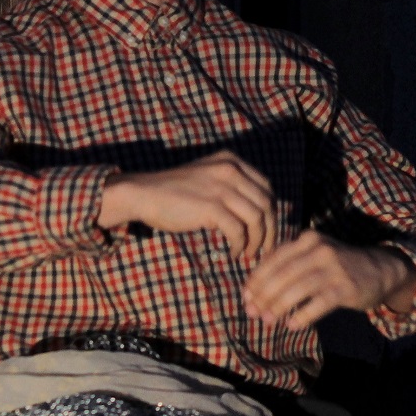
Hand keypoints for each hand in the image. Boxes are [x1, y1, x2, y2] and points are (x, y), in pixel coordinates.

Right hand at [98, 151, 277, 259]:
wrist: (142, 193)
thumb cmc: (174, 192)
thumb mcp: (208, 179)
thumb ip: (231, 189)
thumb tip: (256, 216)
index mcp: (232, 162)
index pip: (267, 187)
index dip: (272, 212)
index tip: (270, 231)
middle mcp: (231, 170)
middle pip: (267, 203)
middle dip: (271, 229)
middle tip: (266, 249)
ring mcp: (222, 187)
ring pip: (257, 218)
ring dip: (258, 240)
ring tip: (249, 253)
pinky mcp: (211, 207)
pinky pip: (238, 231)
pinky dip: (240, 245)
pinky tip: (233, 253)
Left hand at [243, 230, 415, 329]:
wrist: (380, 269)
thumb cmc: (339, 265)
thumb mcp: (315, 255)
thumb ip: (288, 264)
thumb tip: (254, 290)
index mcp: (308, 239)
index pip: (274, 259)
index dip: (257, 279)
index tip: (246, 298)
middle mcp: (320, 249)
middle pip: (282, 274)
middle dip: (263, 296)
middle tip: (253, 313)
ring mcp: (334, 268)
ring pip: (297, 289)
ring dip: (279, 307)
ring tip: (269, 321)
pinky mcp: (345, 287)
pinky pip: (318, 304)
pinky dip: (302, 316)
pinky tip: (292, 325)